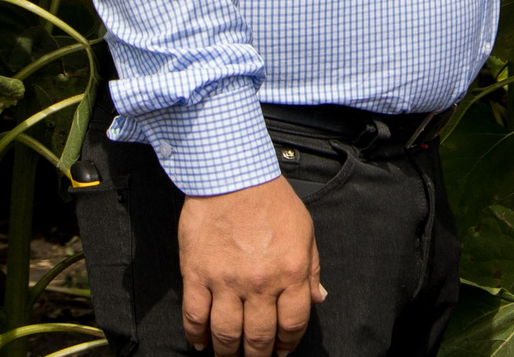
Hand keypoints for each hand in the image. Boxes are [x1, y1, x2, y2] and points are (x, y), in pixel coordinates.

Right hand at [179, 173, 323, 356]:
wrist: (232, 175)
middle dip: (258, 355)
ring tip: (229, 356)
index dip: (287, 344)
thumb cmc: (269, 198)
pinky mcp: (197, 274)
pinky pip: (195, 316)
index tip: (281, 350)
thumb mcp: (304, 230)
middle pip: (259, 337)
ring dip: (228, 352)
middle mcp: (260, 282)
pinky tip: (201, 342)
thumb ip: (312, 269)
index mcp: (291, 272)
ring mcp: (227, 281)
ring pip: (227, 334)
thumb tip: (317, 299)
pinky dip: (196, 335)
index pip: (292, 324)